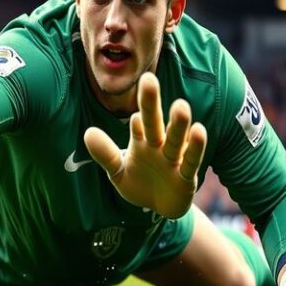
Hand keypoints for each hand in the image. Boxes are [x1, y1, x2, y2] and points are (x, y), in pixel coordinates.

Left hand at [83, 72, 206, 217]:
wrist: (160, 208)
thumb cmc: (139, 183)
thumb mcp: (118, 172)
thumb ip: (106, 154)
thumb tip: (87, 132)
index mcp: (142, 141)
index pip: (138, 122)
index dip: (135, 114)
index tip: (133, 101)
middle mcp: (159, 145)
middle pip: (154, 122)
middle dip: (151, 102)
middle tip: (148, 78)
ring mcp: (174, 159)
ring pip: (175, 138)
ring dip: (178, 124)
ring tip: (181, 105)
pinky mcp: (187, 177)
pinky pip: (192, 160)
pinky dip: (195, 147)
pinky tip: (199, 129)